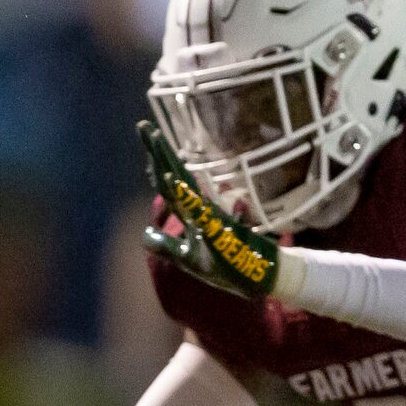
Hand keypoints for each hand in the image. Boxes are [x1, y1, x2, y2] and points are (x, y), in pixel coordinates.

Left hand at [138, 123, 278, 297]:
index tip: (146, 136)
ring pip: (186, 188)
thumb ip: (167, 246)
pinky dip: (189, 198)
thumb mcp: (188, 259)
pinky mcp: (219, 233)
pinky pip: (201, 213)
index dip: (156, 163)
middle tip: (144, 127)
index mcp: (191, 214)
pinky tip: (174, 182)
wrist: (261, 278)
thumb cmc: (228, 266)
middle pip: (175, 178)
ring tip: (157, 142)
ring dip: (171, 167)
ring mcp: (210, 219)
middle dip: (159, 154)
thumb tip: (144, 235)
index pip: (169, 184)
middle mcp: (200, 211)